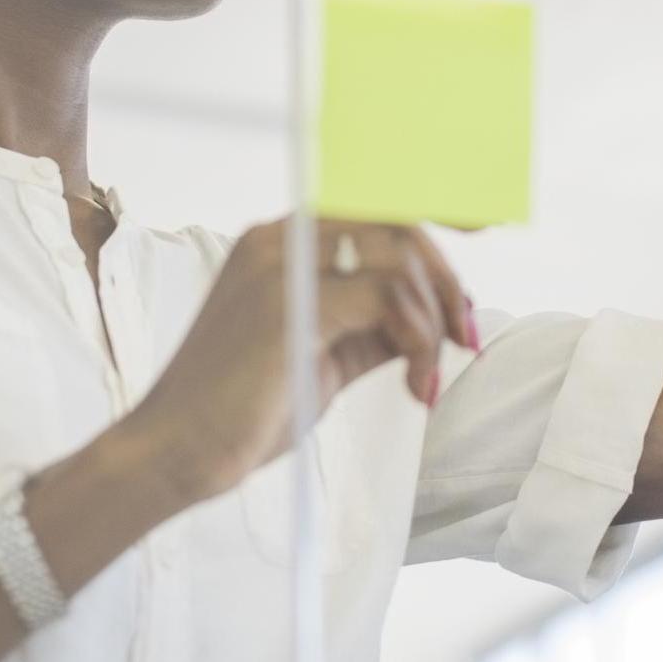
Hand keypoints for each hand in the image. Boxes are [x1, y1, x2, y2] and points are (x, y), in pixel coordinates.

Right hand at [122, 216, 476, 504]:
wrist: (177, 453)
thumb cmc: (242, 413)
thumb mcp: (322, 359)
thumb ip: (370, 328)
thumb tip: (430, 320)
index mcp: (280, 244)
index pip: (372, 208)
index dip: (433, 215)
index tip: (485, 224)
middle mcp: (279, 239)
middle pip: (394, 221)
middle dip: (444, 279)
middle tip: (463, 335)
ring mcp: (283, 266)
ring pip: (397, 258)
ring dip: (432, 321)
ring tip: (426, 377)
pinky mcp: (294, 304)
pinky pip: (387, 300)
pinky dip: (417, 342)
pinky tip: (414, 385)